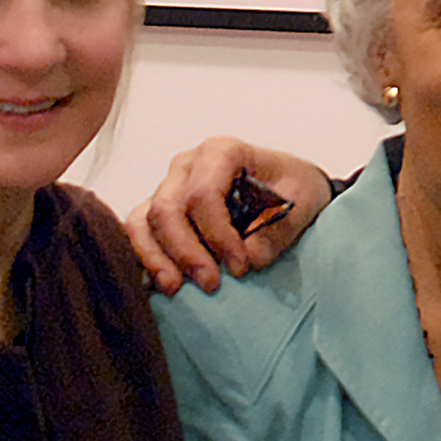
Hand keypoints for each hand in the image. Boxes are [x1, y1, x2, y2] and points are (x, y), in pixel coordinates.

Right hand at [127, 138, 331, 293]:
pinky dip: (143, 256)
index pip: (204, 194)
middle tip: (211, 285)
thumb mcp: (303, 201)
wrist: (287, 185)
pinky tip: (156, 282)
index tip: (240, 267)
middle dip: (185, 251)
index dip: (218, 235)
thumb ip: (279, 229)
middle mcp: (187, 163)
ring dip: (156, 257)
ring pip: (144, 220)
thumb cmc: (293, 187)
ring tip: (174, 289)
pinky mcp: (158, 207)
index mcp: (222, 152)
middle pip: (168, 208)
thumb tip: (250, 256)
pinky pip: (137, 230)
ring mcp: (168, 184)